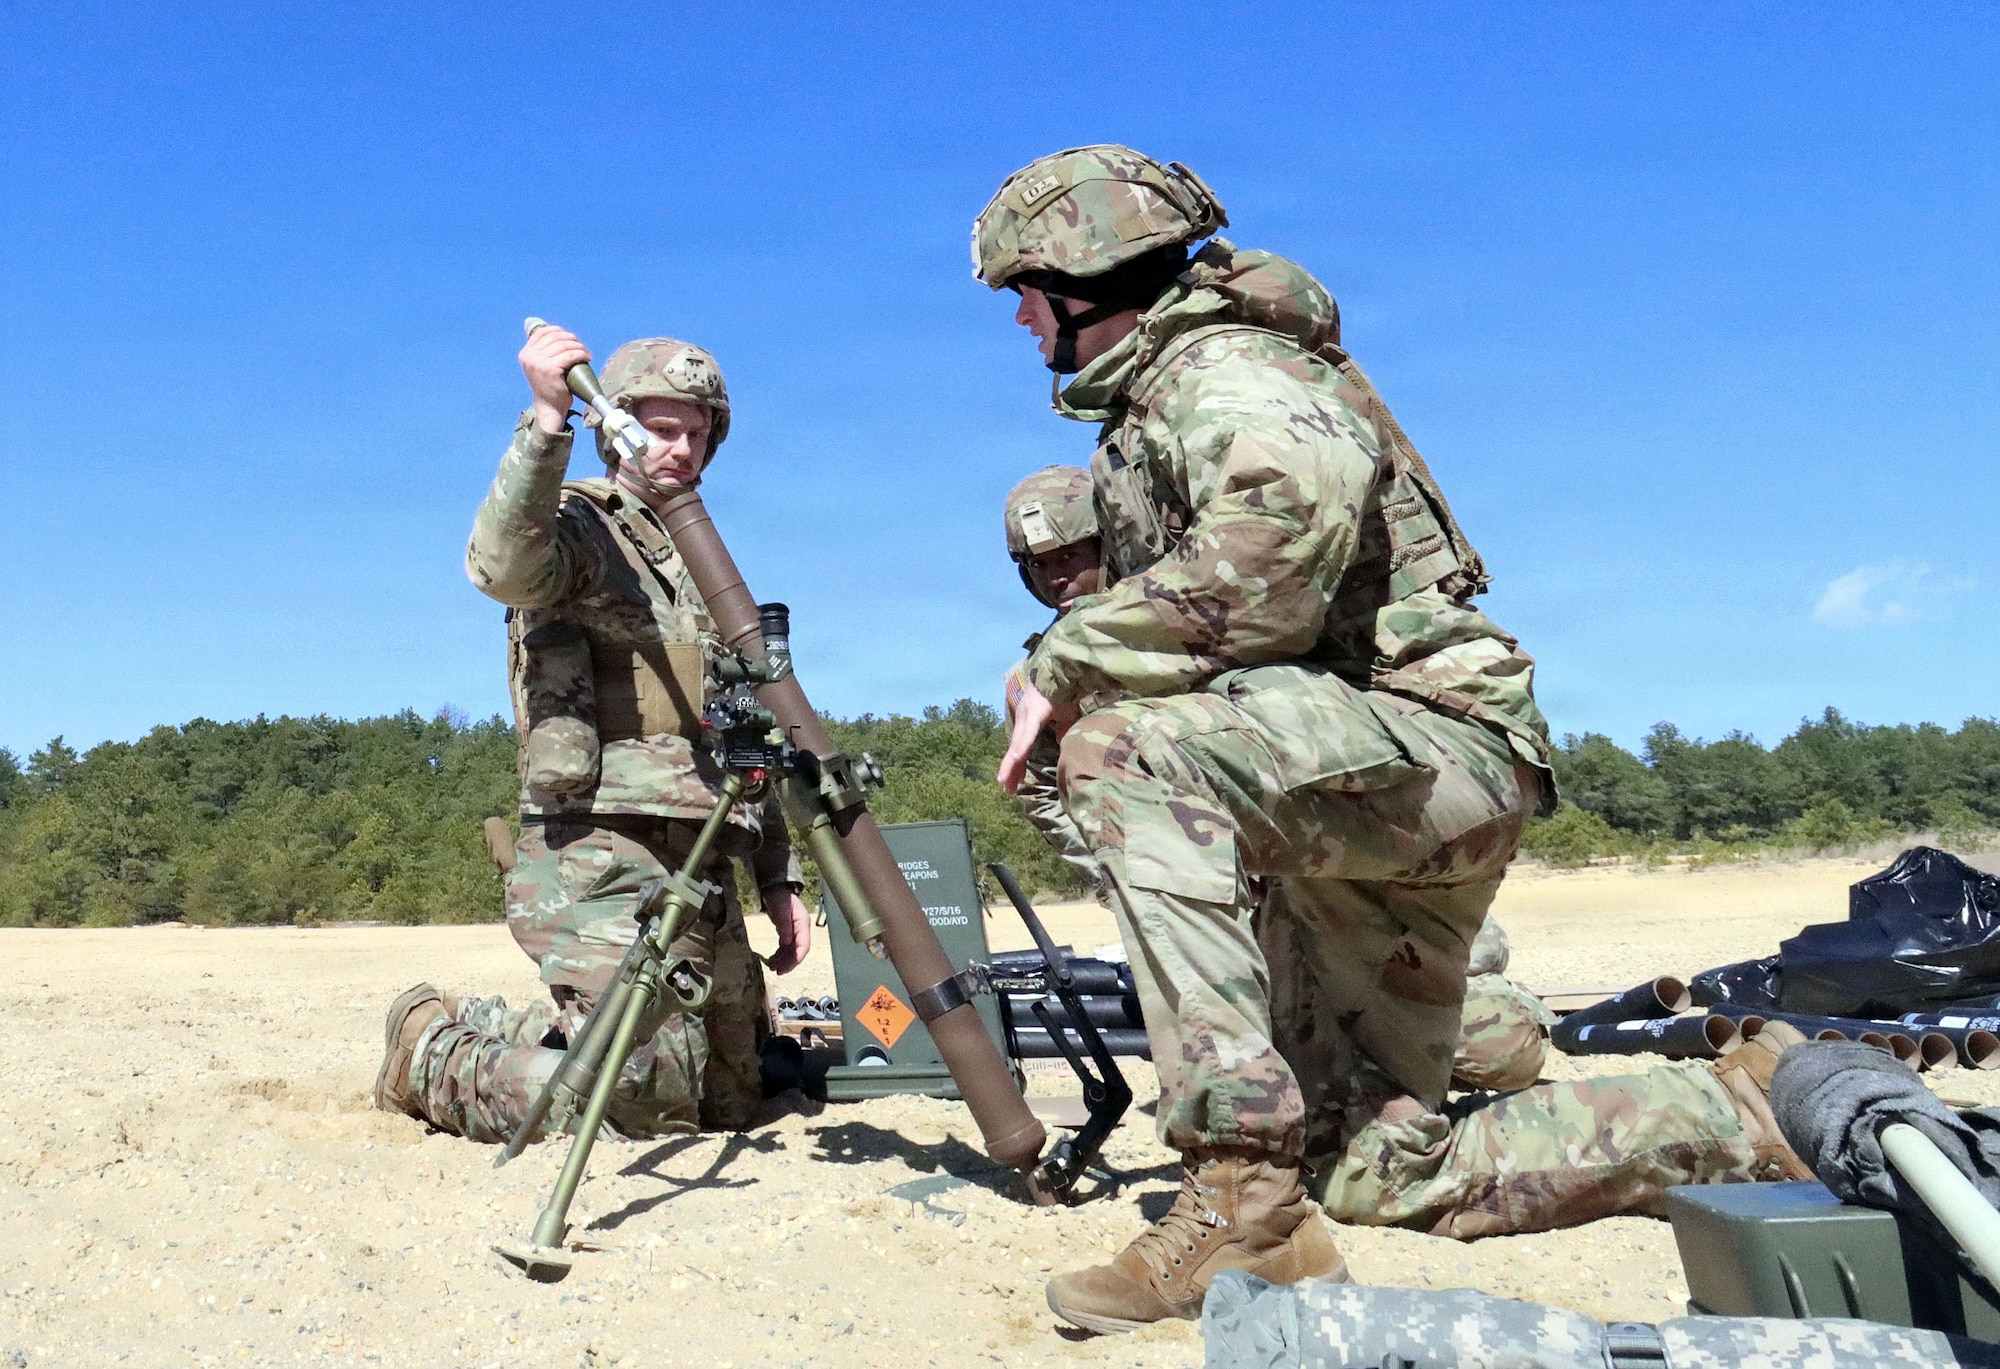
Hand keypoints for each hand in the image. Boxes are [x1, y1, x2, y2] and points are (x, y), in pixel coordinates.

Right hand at [519, 324, 590, 434]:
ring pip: (564, 345)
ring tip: (586, 354)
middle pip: (555, 337)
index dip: (559, 331)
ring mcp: (538, 362)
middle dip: (572, 339)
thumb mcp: (541, 365)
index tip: (571, 338)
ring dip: (579, 347)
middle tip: (582, 347)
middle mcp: (529, 356)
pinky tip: (587, 358)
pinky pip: (569, 355)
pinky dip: (581, 354)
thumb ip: (544, 351)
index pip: (542, 332)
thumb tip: (559, 334)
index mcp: (525, 353)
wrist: (550, 408)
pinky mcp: (549, 369)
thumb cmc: (550, 387)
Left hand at [761, 886, 811, 974]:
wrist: (774, 888)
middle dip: (789, 963)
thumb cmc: (780, 897)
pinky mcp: (786, 932)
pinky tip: (771, 960)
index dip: (797, 958)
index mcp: (803, 923)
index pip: (804, 945)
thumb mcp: (781, 910)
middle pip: (797, 950)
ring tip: (772, 968)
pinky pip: (784, 947)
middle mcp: (801, 929)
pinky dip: (779, 955)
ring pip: (790, 951)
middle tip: (778, 972)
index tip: (787, 968)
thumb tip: (786, 943)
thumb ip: (784, 926)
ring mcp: (794, 931)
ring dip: (783, 960)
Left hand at [998, 676, 1055, 794]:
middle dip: (1010, 771)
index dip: (1017, 766)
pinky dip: (1021, 748)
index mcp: (1030, 722)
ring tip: (1004, 782)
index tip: (1012, 783)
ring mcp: (1027, 717)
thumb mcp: (1064, 717)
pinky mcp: (1034, 714)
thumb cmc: (1064, 692)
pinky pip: (1027, 734)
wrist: (1064, 670)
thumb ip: (1062, 731)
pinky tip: (1015, 759)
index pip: (1021, 749)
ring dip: (1010, 765)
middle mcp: (1024, 721)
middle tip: (1006, 790)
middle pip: (1015, 751)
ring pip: (1017, 746)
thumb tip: (1063, 745)